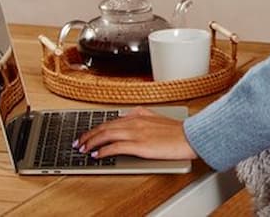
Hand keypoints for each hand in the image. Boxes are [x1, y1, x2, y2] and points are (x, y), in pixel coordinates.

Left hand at [74, 107, 198, 160]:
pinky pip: (116, 147)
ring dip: (92, 142)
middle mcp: (136, 121)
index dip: (98, 127)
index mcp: (140, 114)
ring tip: (83, 149)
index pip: (112, 120)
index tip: (89, 133)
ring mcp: (137, 133)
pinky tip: (97, 155)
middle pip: (106, 126)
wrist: (190, 137)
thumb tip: (131, 117)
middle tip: (79, 142)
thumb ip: (144, 117)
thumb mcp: (159, 118)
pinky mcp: (139, 145)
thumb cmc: (179, 131)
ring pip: (107, 135)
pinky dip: (104, 151)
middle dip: (89, 135)